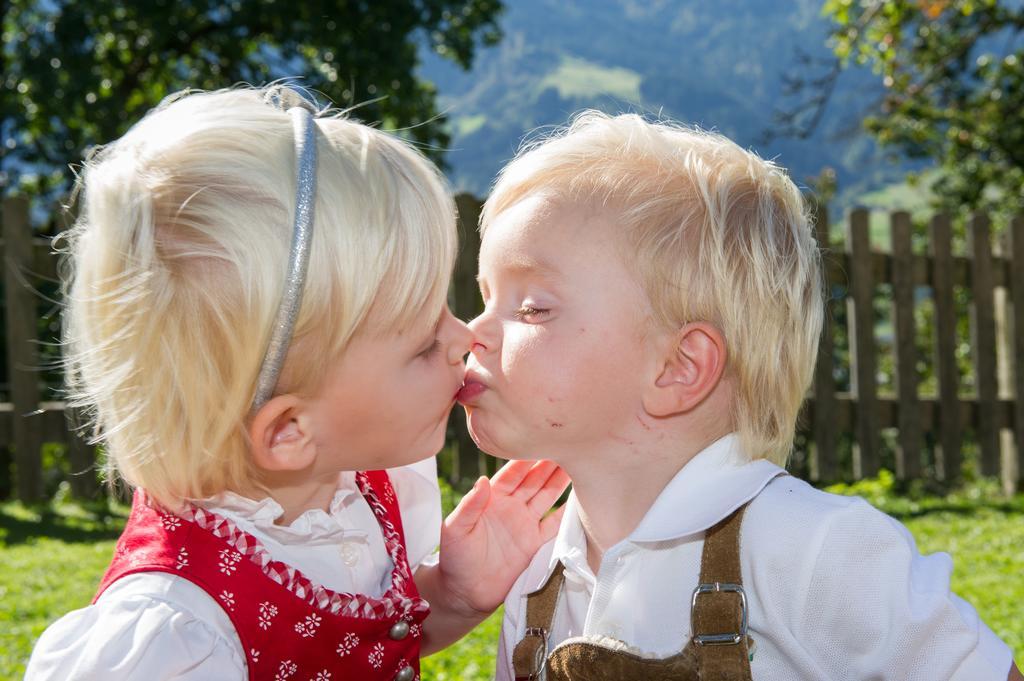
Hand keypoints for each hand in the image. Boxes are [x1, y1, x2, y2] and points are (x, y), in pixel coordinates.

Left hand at [438, 459, 569, 616]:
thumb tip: (482, 481)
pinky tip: (583, 500)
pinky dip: (568, 513)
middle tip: (568, 445)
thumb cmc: (454, 559)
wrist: (465, 594)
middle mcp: (511, 506)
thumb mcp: (455, 530)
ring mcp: (525, 524)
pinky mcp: (535, 544)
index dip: (526, 457)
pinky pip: (555, 524)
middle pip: (535, 480)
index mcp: (491, 498)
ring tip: (580, 464)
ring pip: (548, 496)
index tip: (541, 440)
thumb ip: (469, 506)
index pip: (512, 472)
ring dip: (562, 482)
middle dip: (550, 463)